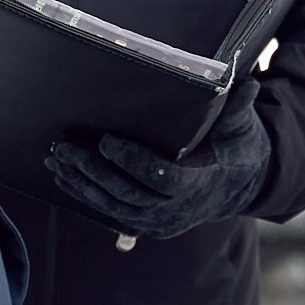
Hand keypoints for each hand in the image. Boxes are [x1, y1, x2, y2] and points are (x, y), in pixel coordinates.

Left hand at [46, 77, 269, 240]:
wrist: (236, 185)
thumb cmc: (236, 147)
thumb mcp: (241, 127)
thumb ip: (239, 107)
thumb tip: (248, 80)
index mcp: (199, 185)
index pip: (161, 177)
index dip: (133, 160)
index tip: (107, 140)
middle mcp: (176, 210)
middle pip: (128, 193)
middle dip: (93, 170)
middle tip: (66, 147)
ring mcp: (157, 222)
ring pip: (113, 206)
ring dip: (81, 183)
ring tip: (56, 157)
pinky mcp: (144, 224)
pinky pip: (109, 212)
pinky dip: (84, 194)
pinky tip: (63, 175)